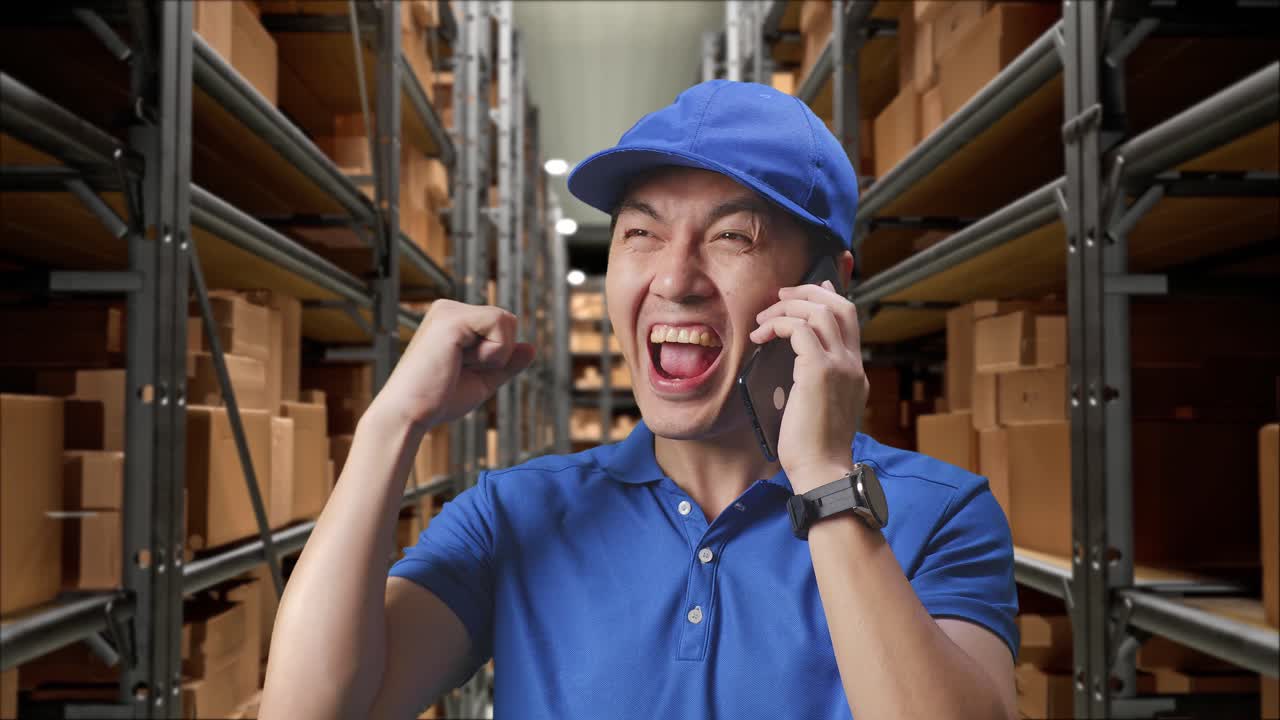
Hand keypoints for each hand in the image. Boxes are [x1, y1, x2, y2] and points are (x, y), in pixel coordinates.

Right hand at [367, 300, 534, 432]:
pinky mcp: (452, 319)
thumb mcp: (482, 380)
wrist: (409, 414)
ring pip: (507, 321)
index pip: (502, 326)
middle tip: (461, 369)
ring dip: (495, 354)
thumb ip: (506, 363)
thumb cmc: (439, 400)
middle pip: (508, 320)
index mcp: (453, 319)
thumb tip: (532, 347)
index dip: (498, 355)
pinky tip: (460, 362)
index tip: (463, 371)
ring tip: (459, 366)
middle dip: (499, 353)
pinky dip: (493, 353)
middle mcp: (449, 308)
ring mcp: (449, 311)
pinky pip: (500, 324)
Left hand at [749, 280, 867, 492]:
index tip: (811, 289)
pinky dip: (777, 325)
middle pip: (839, 306)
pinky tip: (761, 337)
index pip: (849, 319)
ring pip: (819, 312)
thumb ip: (819, 382)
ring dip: (787, 308)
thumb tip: (798, 363)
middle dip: (808, 292)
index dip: (829, 297)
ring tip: (763, 319)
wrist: (822, 469)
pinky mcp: (819, 371)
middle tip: (781, 296)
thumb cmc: (814, 446)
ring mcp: (840, 365)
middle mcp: (852, 363)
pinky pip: (798, 329)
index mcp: (855, 371)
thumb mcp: (823, 407)